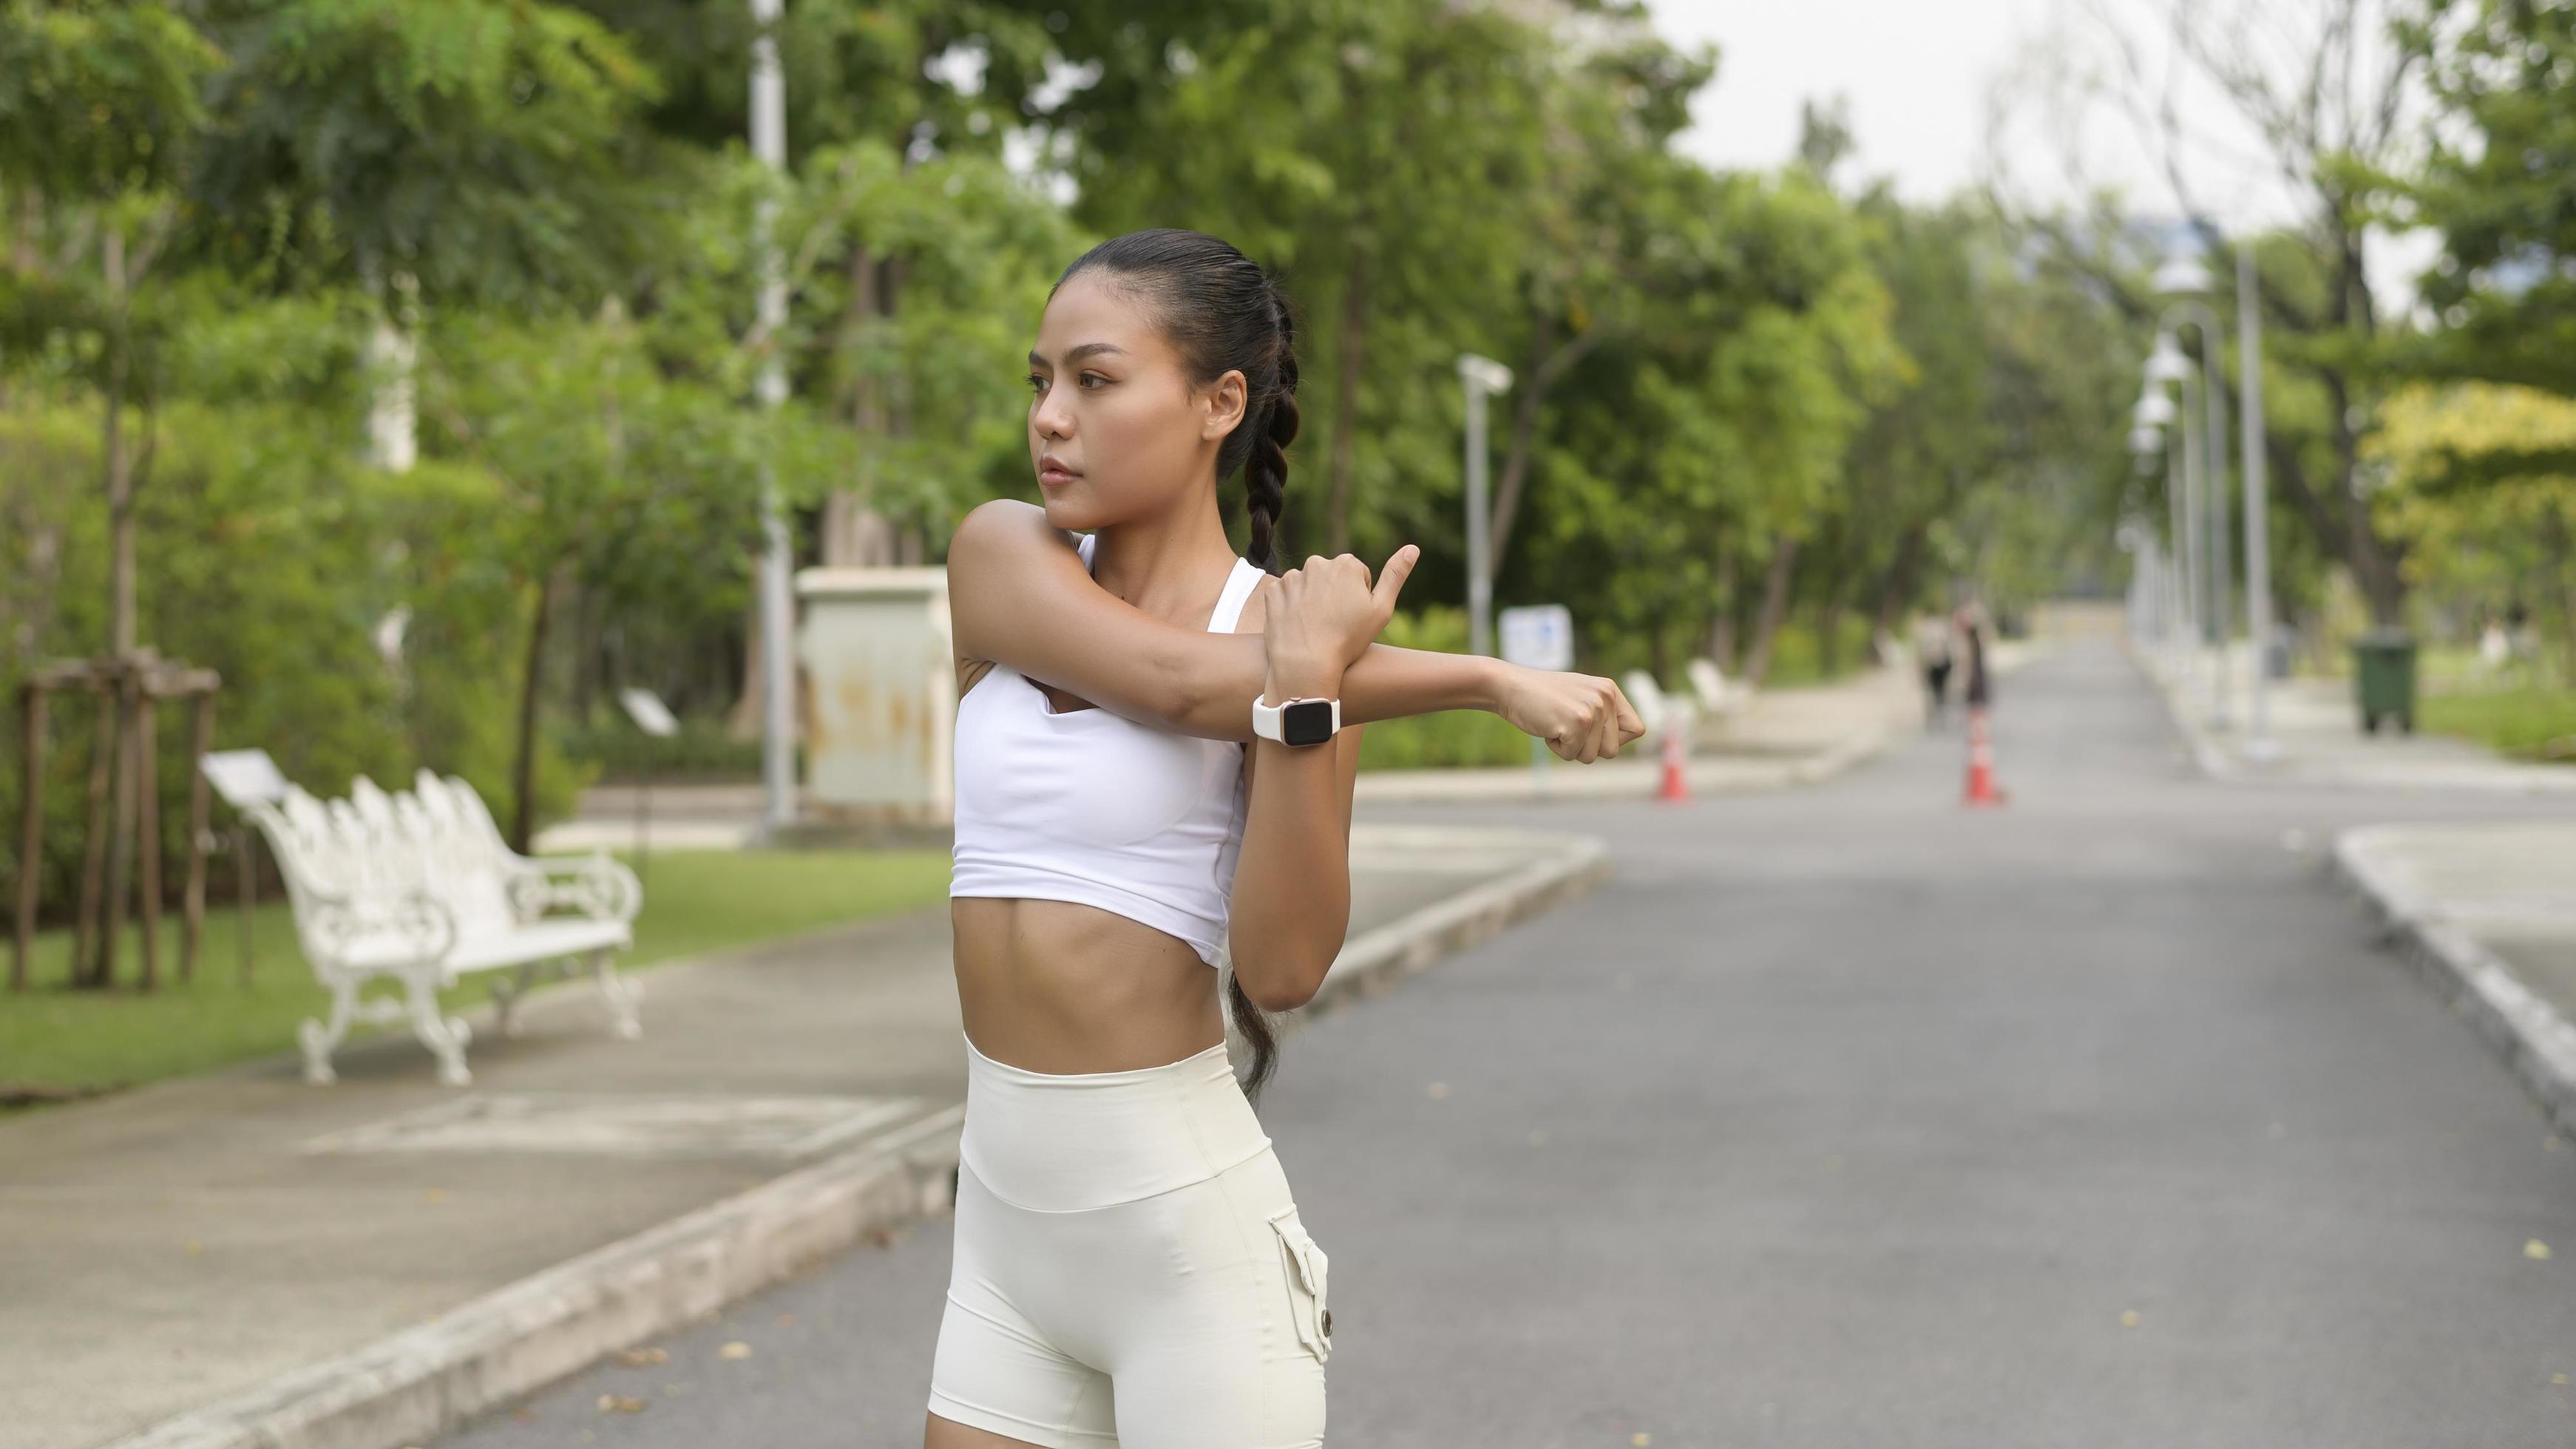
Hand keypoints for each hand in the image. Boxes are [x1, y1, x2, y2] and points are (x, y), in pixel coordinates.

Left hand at [1264, 546, 1419, 694]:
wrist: (1305, 663)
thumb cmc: (1348, 640)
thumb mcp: (1381, 610)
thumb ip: (1396, 575)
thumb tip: (1413, 548)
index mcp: (1347, 564)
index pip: (1356, 576)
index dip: (1358, 599)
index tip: (1352, 618)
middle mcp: (1317, 563)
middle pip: (1331, 577)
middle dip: (1334, 595)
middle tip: (1334, 624)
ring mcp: (1292, 576)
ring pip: (1308, 586)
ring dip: (1312, 600)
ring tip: (1315, 627)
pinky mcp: (1273, 591)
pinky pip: (1286, 595)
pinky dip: (1291, 608)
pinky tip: (1297, 626)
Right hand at [1494, 664, 1646, 762]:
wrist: (1509, 686)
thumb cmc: (1542, 697)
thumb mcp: (1580, 698)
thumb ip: (1602, 715)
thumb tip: (1625, 741)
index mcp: (1610, 690)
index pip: (1636, 730)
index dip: (1615, 740)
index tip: (1592, 735)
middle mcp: (1606, 697)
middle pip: (1612, 750)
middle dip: (1588, 748)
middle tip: (1567, 727)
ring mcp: (1593, 709)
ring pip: (1592, 756)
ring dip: (1571, 748)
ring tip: (1556, 723)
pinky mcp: (1577, 722)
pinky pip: (1571, 755)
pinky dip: (1556, 748)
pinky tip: (1547, 726)